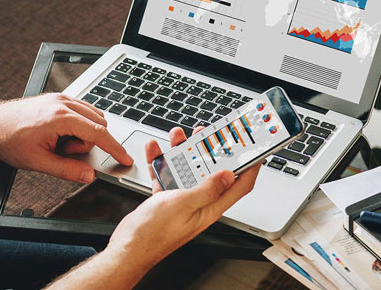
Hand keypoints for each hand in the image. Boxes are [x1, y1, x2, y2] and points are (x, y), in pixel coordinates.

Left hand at [0, 93, 132, 182]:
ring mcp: (62, 98)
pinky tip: (60, 134)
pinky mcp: (59, 98)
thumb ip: (66, 170)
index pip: (98, 133)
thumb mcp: (37, 162)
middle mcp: (64, 103)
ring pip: (93, 117)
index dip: (115, 148)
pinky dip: (80, 125)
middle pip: (98, 125)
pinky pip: (83, 110)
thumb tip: (89, 175)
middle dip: (87, 143)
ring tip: (58, 143)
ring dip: (83, 134)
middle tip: (63, 151)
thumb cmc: (9, 140)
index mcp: (60, 118)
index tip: (125, 158)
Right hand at [105, 126, 258, 270]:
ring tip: (177, 136)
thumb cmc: (155, 234)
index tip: (252, 150)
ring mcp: (181, 199)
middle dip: (210, 150)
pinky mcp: (165, 197)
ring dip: (182, 151)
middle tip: (206, 134)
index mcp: (210, 207)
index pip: (238, 186)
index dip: (249, 168)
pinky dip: (161, 160)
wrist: (128, 247)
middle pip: (211, 171)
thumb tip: (228, 175)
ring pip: (187, 169)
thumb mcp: (184, 205)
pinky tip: (155, 150)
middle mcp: (199, 202)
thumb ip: (207, 189)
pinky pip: (167, 173)